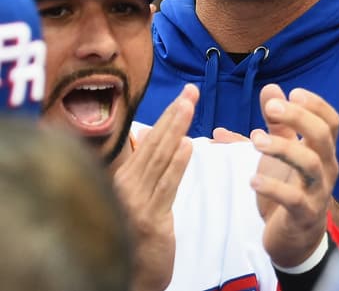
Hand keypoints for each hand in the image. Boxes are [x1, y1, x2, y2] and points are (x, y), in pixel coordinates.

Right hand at [114, 84, 197, 290]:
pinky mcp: (150, 220)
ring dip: (176, 130)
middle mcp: (124, 187)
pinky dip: (177, 164)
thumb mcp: (139, 198)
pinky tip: (188, 145)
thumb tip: (158, 135)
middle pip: (152, 144)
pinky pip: (166, 187)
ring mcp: (134, 203)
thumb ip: (147, 170)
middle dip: (173, 115)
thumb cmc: (137, 233)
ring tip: (190, 106)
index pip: (146, 141)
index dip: (167, 115)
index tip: (185, 93)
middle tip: (192, 91)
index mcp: (122, 179)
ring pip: (159, 160)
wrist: (134, 277)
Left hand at [251, 84, 338, 268]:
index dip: (316, 105)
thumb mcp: (281, 154)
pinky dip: (273, 187)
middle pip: (324, 135)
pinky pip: (294, 199)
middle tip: (271, 108)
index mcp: (323, 152)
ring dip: (283, 148)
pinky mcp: (305, 215)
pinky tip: (252, 179)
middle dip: (299, 117)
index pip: (331, 121)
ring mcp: (319, 192)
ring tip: (256, 141)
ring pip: (310, 164)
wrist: (294, 241)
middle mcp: (327, 168)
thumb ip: (276, 124)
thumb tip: (269, 88)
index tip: (293, 93)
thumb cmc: (289, 190)